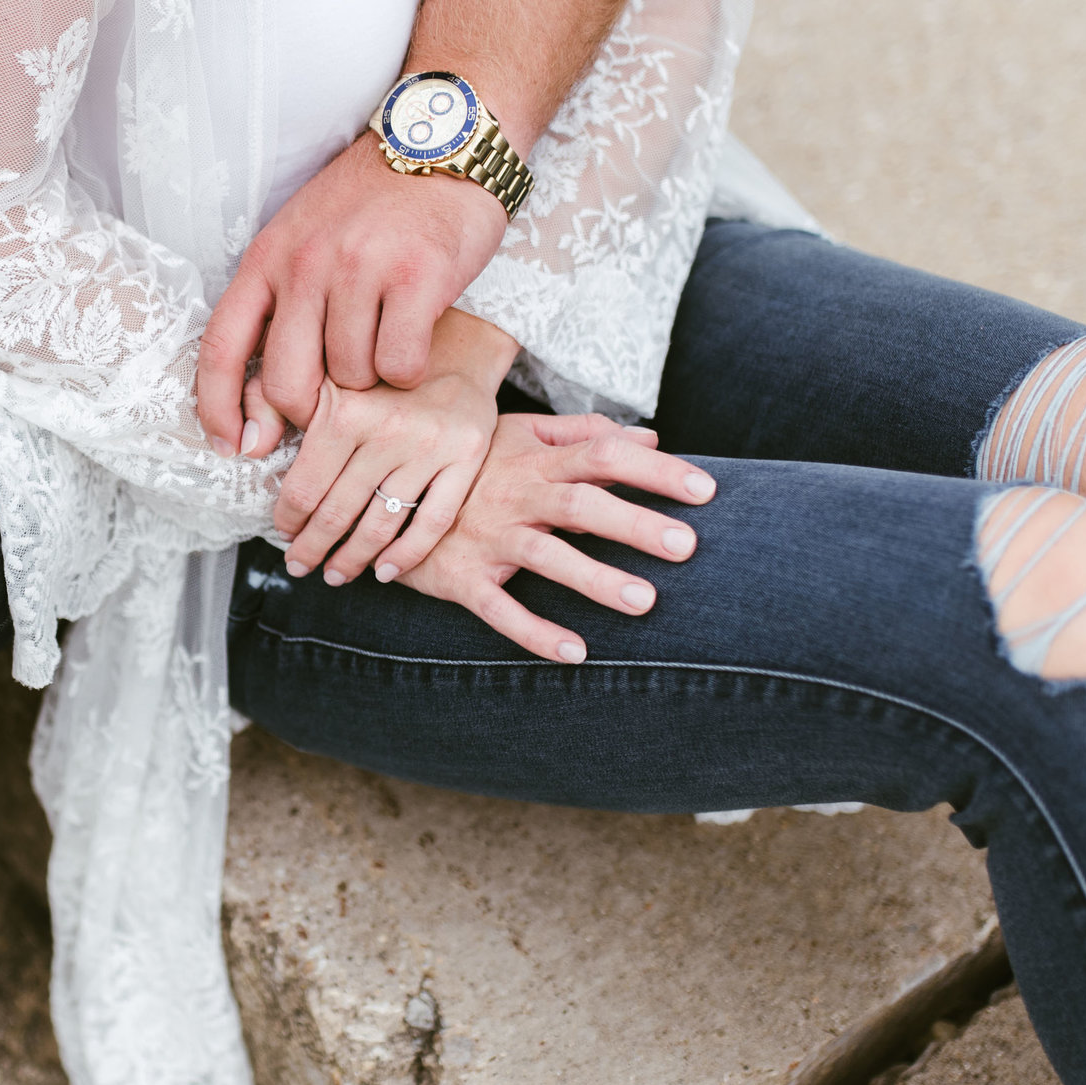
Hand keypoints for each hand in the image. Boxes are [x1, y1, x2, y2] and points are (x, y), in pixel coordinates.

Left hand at [196, 133, 506, 452]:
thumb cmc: (372, 205)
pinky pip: (400, 365)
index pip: (221, 348)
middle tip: (340, 397)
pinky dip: (410, 368)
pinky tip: (416, 332)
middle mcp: (305, 263)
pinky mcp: (416, 277)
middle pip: (288, 383)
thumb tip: (261, 413)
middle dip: (312, 409)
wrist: (443, 141)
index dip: (217, 408)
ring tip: (386, 334)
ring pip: (352, 379)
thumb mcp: (303, 242)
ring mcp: (359, 269)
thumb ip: (280, 312)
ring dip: (372, 379)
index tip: (231, 446)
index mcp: (267, 257)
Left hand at [272, 308, 518, 585]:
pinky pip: (433, 522)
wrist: (455, 345)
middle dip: (312, 548)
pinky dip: (406, 555)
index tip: (283, 533)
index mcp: (345, 410)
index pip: (305, 489)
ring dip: (352, 559)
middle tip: (299, 564)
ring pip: (381, 525)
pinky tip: (384, 570)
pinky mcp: (466, 458)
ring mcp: (430, 447)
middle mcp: (388, 430)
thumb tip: (248, 448)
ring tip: (335, 573)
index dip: (288, 521)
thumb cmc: (377, 367)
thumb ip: (272, 400)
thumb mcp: (319, 371)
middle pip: (338, 513)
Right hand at [399, 412, 716, 661]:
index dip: (655, 471)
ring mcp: (487, 538)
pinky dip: (534, 631)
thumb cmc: (465, 462)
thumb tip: (649, 437)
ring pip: (545, 556)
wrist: (379, 488)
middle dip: (636, 524)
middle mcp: (516, 495)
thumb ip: (583, 432)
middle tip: (687, 546)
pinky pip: (498, 608)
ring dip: (595, 579)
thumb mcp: (518, 434)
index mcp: (536, 459)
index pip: (605, 455)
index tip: (706, 490)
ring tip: (645, 602)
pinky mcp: (461, 576)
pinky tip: (575, 652)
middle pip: (583, 504)